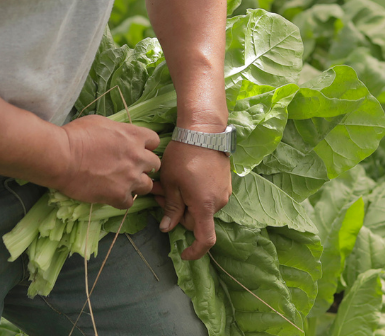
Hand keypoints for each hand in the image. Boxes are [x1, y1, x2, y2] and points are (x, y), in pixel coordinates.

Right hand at [52, 116, 160, 209]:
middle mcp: (137, 157)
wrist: (62, 157)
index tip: (137, 149)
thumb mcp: (101, 122)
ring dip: (137, 184)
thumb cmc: (76, 136)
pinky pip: (130, 202)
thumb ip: (117, 131)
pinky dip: (122, 199)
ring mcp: (130, 178)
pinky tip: (112, 195)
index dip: (146, 146)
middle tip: (131, 168)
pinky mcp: (119, 196)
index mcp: (134, 136)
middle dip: (145, 166)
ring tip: (123, 184)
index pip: (155, 141)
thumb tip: (118, 136)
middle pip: (155, 164)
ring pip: (147, 186)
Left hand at [152, 138, 231, 259]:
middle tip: (160, 196)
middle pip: (196, 220)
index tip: (183, 254)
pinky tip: (182, 179)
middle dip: (177, 214)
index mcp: (204, 206)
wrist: (205, 131)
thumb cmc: (184, 156)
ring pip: (200, 207)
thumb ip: (171, 208)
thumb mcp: (171, 183)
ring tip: (169, 184)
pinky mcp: (224, 181)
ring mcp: (224, 191)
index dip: (195, 251)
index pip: (205, 239)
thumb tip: (167, 228)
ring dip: (184, 202)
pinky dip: (193, 194)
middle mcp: (218, 202)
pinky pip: (207, 196)